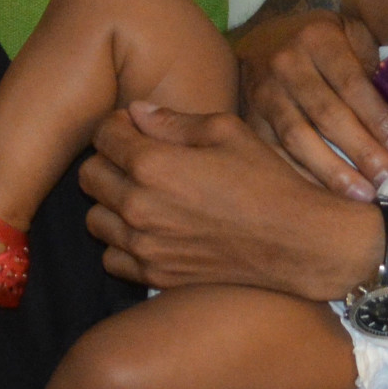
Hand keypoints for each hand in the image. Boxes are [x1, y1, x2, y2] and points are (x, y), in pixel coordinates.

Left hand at [80, 103, 380, 297]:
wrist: (297, 241)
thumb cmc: (267, 179)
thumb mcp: (226, 131)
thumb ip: (173, 121)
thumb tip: (136, 112)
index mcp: (153, 165)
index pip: (102, 135)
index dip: (117, 125)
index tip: (137, 127)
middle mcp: (139, 207)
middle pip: (90, 175)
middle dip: (110, 160)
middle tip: (140, 158)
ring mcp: (145, 247)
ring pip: (94, 219)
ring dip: (112, 203)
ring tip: (145, 195)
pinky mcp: (156, 276)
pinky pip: (113, 258)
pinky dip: (123, 243)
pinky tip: (151, 230)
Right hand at [234, 9, 387, 200]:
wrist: (263, 39)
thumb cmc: (321, 41)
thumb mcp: (350, 33)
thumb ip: (373, 65)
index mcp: (318, 38)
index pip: (352, 84)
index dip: (378, 119)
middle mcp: (286, 63)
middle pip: (326, 114)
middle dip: (361, 151)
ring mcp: (263, 92)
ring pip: (298, 138)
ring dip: (333, 171)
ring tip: (363, 195)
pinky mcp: (249, 118)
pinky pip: (275, 153)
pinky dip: (302, 177)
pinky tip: (326, 198)